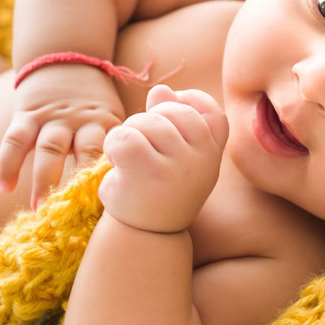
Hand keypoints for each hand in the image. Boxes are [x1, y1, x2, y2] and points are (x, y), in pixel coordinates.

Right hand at [0, 62, 125, 208]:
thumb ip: (116, 144)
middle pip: (85, 150)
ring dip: (44, 179)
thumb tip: (128, 187)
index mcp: (106, 122)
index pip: (113, 150)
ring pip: (49, 149)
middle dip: (82, 181)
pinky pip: (15, 140)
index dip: (114, 176)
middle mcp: (81, 120)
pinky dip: (8, 164)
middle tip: (79, 211)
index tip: (114, 204)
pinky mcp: (26, 115)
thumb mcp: (110, 115)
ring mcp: (52, 117)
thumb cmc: (91, 102)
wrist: (62, 60)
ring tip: (41, 207)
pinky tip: (5, 187)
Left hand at [97, 84, 229, 233]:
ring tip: (128, 159)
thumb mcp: (173, 155)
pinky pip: (125, 136)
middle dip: (148, 121)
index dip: (189, 105)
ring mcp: (179, 167)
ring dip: (128, 134)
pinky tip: (115, 163)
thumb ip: (170, 120)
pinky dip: (112, 145)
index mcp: (213, 155)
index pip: (211, 113)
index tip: (168, 118)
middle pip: (171, 110)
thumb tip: (161, 89)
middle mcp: (202, 160)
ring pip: (145, 122)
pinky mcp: (149, 173)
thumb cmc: (157, 190)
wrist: (144, 236)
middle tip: (140, 148)